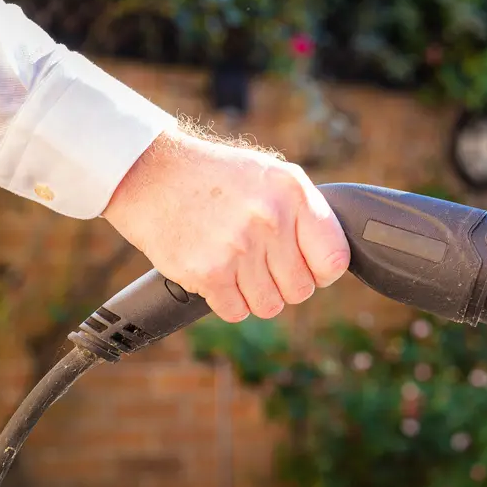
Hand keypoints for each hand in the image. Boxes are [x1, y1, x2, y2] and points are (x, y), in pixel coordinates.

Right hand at [102, 127, 349, 321]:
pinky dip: (227, 300)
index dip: (322, 271)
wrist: (152, 174)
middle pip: (301, 290)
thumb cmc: (216, 178)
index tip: (307, 267)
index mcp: (293, 193)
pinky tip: (217, 272)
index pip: (334, 259)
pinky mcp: (208, 272)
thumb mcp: (271, 175)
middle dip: (284, 284)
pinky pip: (236, 312)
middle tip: (262, 263)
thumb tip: (332, 260)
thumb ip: (305, 213)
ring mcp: (238, 248)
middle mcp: (270, 220)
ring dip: (255, 294)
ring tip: (237, 265)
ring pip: (270, 306)